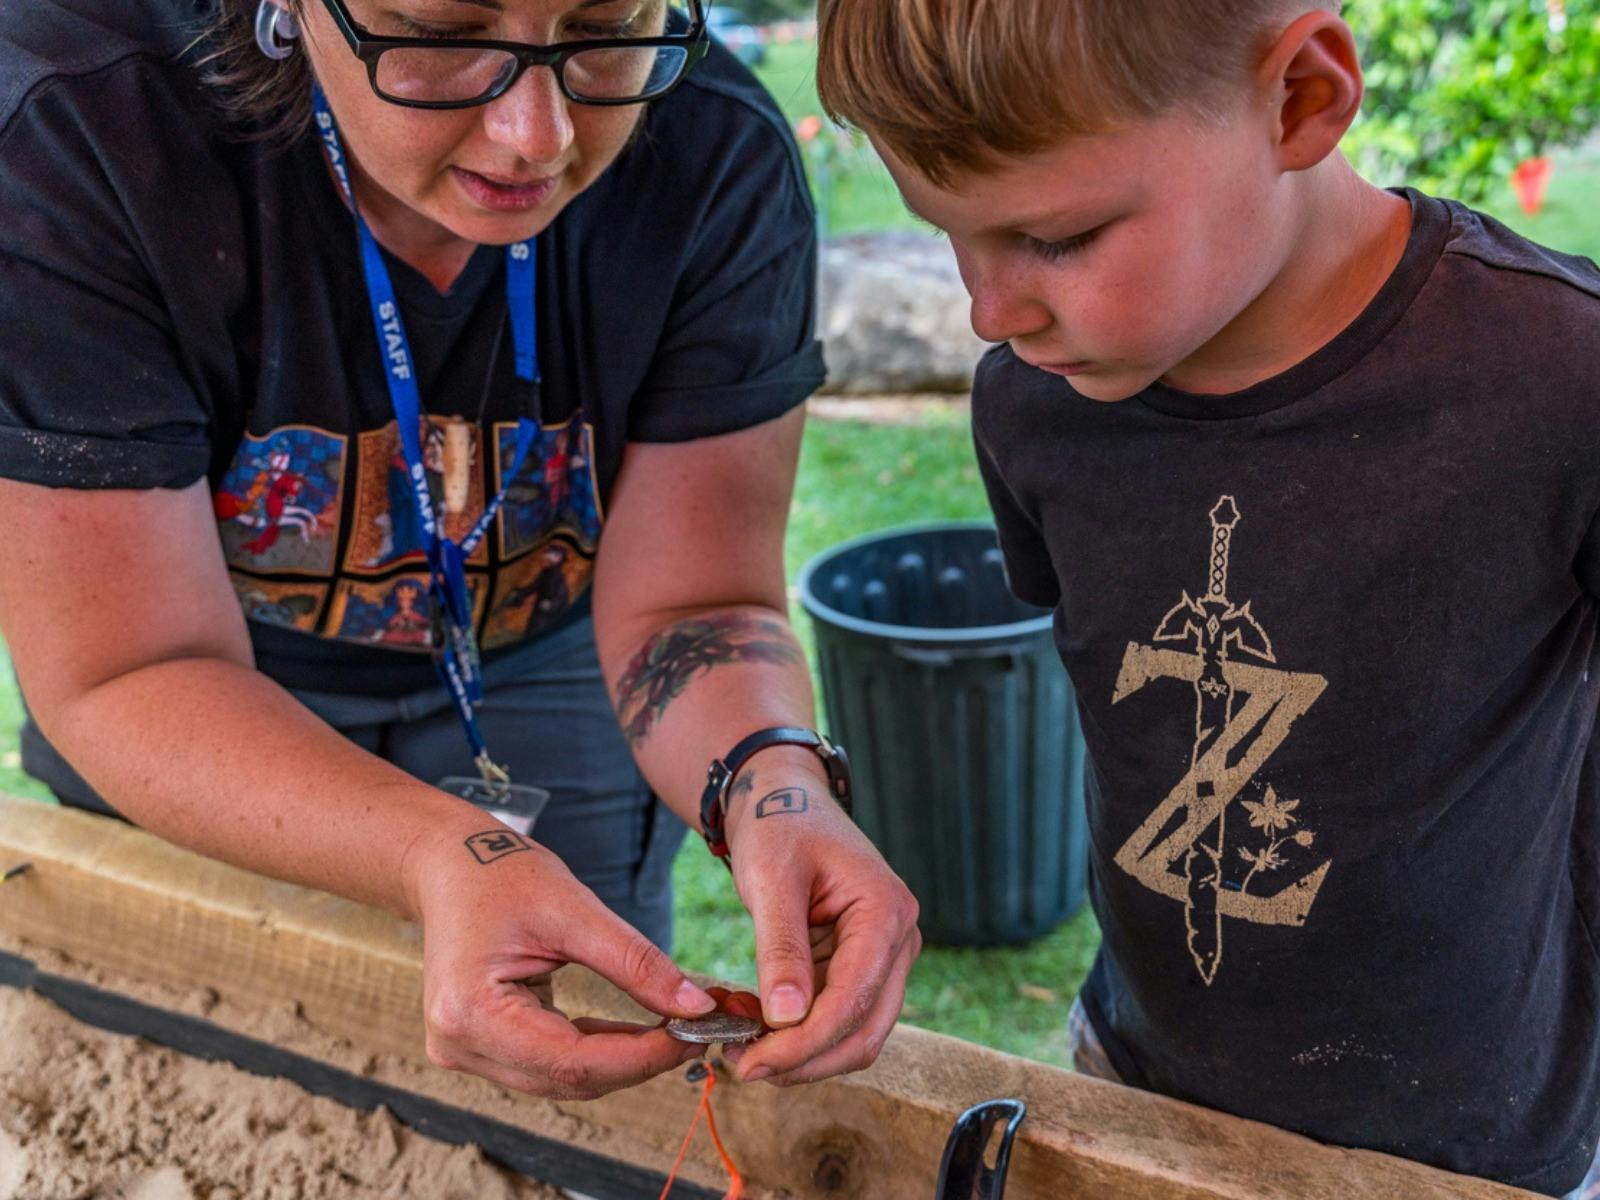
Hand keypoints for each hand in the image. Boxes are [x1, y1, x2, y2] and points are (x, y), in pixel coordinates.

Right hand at [403, 816, 717, 1098]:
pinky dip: (594, 1050)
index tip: (695, 1034)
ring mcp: (464, 1050)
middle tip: (696, 1031)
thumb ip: (637, 962)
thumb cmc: (502, 874)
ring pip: (562, 1078)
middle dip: (638, 1061)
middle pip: (568, 1078)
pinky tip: (633, 1031)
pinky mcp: (480, 1045)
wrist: (449, 864)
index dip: (641, 1057)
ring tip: (673, 1028)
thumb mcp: (576, 910)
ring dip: (620, 1060)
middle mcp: (459, 1044)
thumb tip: (695, 1006)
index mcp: (472, 1012)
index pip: (572, 1062)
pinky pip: (549, 1062)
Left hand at [718, 751, 920, 1085]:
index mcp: (886, 912)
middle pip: (865, 1030)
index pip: (853, 1000)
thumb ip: (781, 949)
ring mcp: (883, 955)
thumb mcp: (771, 880)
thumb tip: (786, 1019)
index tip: (752, 1062)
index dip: (804, 1042)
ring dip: (805, 1054)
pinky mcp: (859, 964)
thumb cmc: (777, 826)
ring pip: (855, 1032)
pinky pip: (838, 1015)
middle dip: (806, 1059)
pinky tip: (758, 1031)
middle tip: (744, 1068)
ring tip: (745, 1052)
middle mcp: (898, 939)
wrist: (781, 797)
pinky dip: (802, 1034)